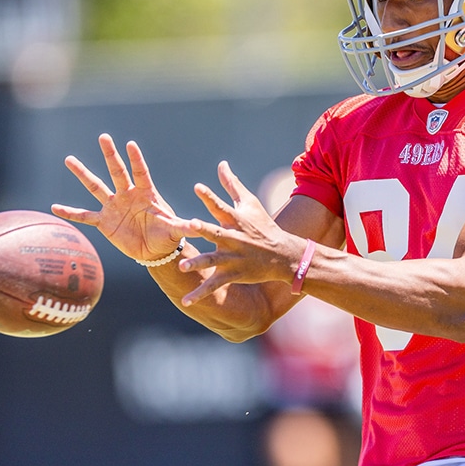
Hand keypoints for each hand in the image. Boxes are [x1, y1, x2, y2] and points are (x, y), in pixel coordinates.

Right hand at [51, 133, 186, 261]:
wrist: (155, 250)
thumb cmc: (167, 236)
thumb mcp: (176, 230)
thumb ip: (185, 227)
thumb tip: (199, 226)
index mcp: (147, 194)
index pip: (141, 172)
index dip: (136, 159)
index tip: (130, 144)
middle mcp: (128, 195)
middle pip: (117, 171)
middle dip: (111, 155)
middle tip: (103, 137)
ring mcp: (114, 206)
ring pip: (96, 186)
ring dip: (83, 173)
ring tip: (69, 159)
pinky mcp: (104, 222)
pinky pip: (85, 216)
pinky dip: (70, 213)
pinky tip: (55, 207)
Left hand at [176, 160, 296, 305]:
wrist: (282, 254)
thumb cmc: (263, 225)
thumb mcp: (249, 203)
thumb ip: (232, 184)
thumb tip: (221, 164)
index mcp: (235, 220)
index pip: (221, 206)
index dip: (210, 197)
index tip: (198, 187)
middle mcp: (233, 238)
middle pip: (215, 232)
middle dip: (202, 229)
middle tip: (189, 225)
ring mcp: (233, 257)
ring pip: (212, 260)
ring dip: (197, 263)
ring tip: (182, 267)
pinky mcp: (233, 274)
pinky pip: (214, 285)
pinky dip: (200, 294)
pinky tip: (186, 301)